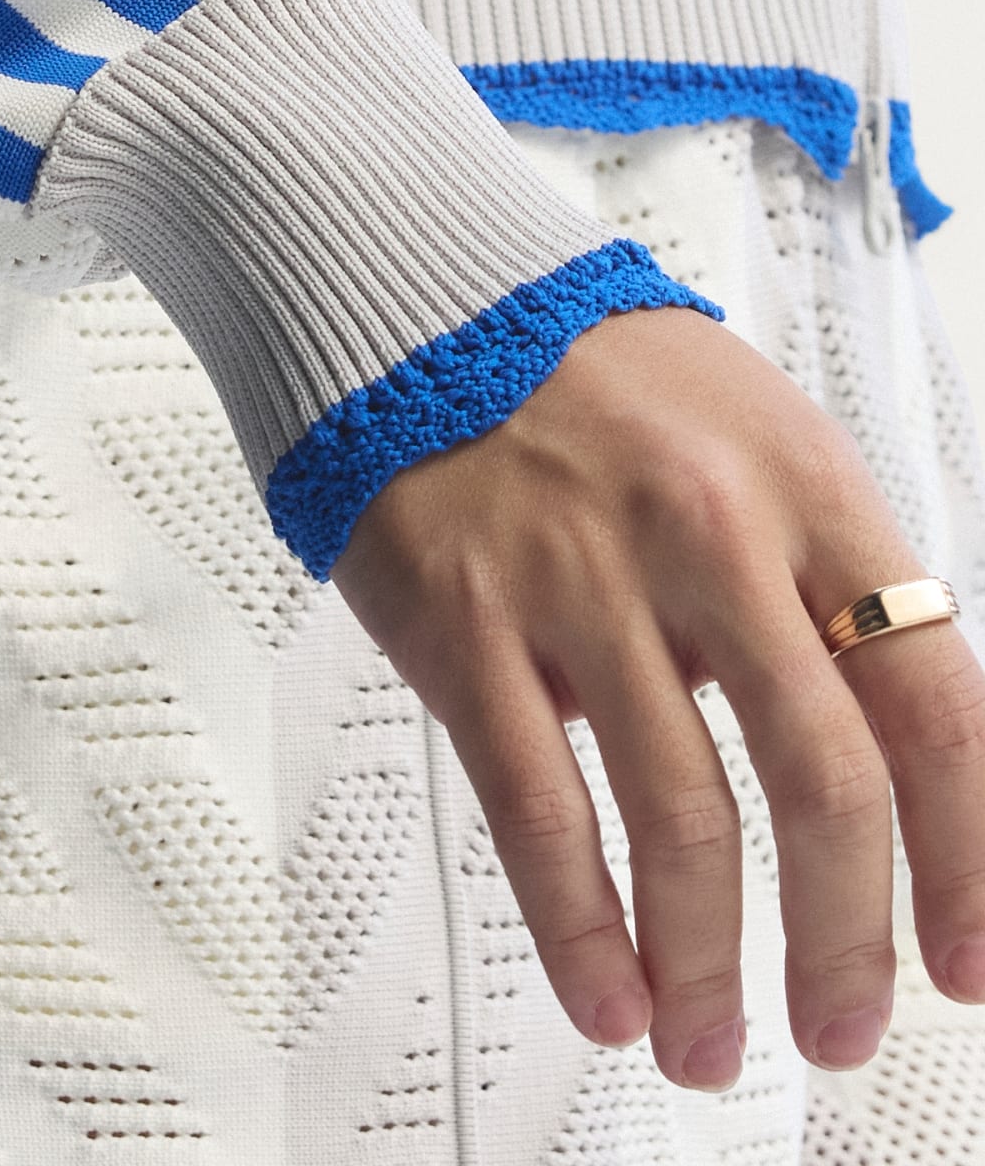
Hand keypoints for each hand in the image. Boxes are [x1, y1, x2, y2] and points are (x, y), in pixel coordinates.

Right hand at [329, 304, 984, 1090]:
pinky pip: (536, 802)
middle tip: (845, 1027)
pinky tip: (605, 989)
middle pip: (822, 779)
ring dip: (709, 965)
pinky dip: (579, 924)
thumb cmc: (593, 376)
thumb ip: (823, 582)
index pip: (936, 702)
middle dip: (846, 941)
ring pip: (678, 815)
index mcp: (802, 489)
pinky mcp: (465, 620)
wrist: (418, 304)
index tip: (968, 960)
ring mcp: (576, 580)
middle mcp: (703, 536)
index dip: (971, 859)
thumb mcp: (756, 436)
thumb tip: (878, 758)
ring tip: (712, 1043)